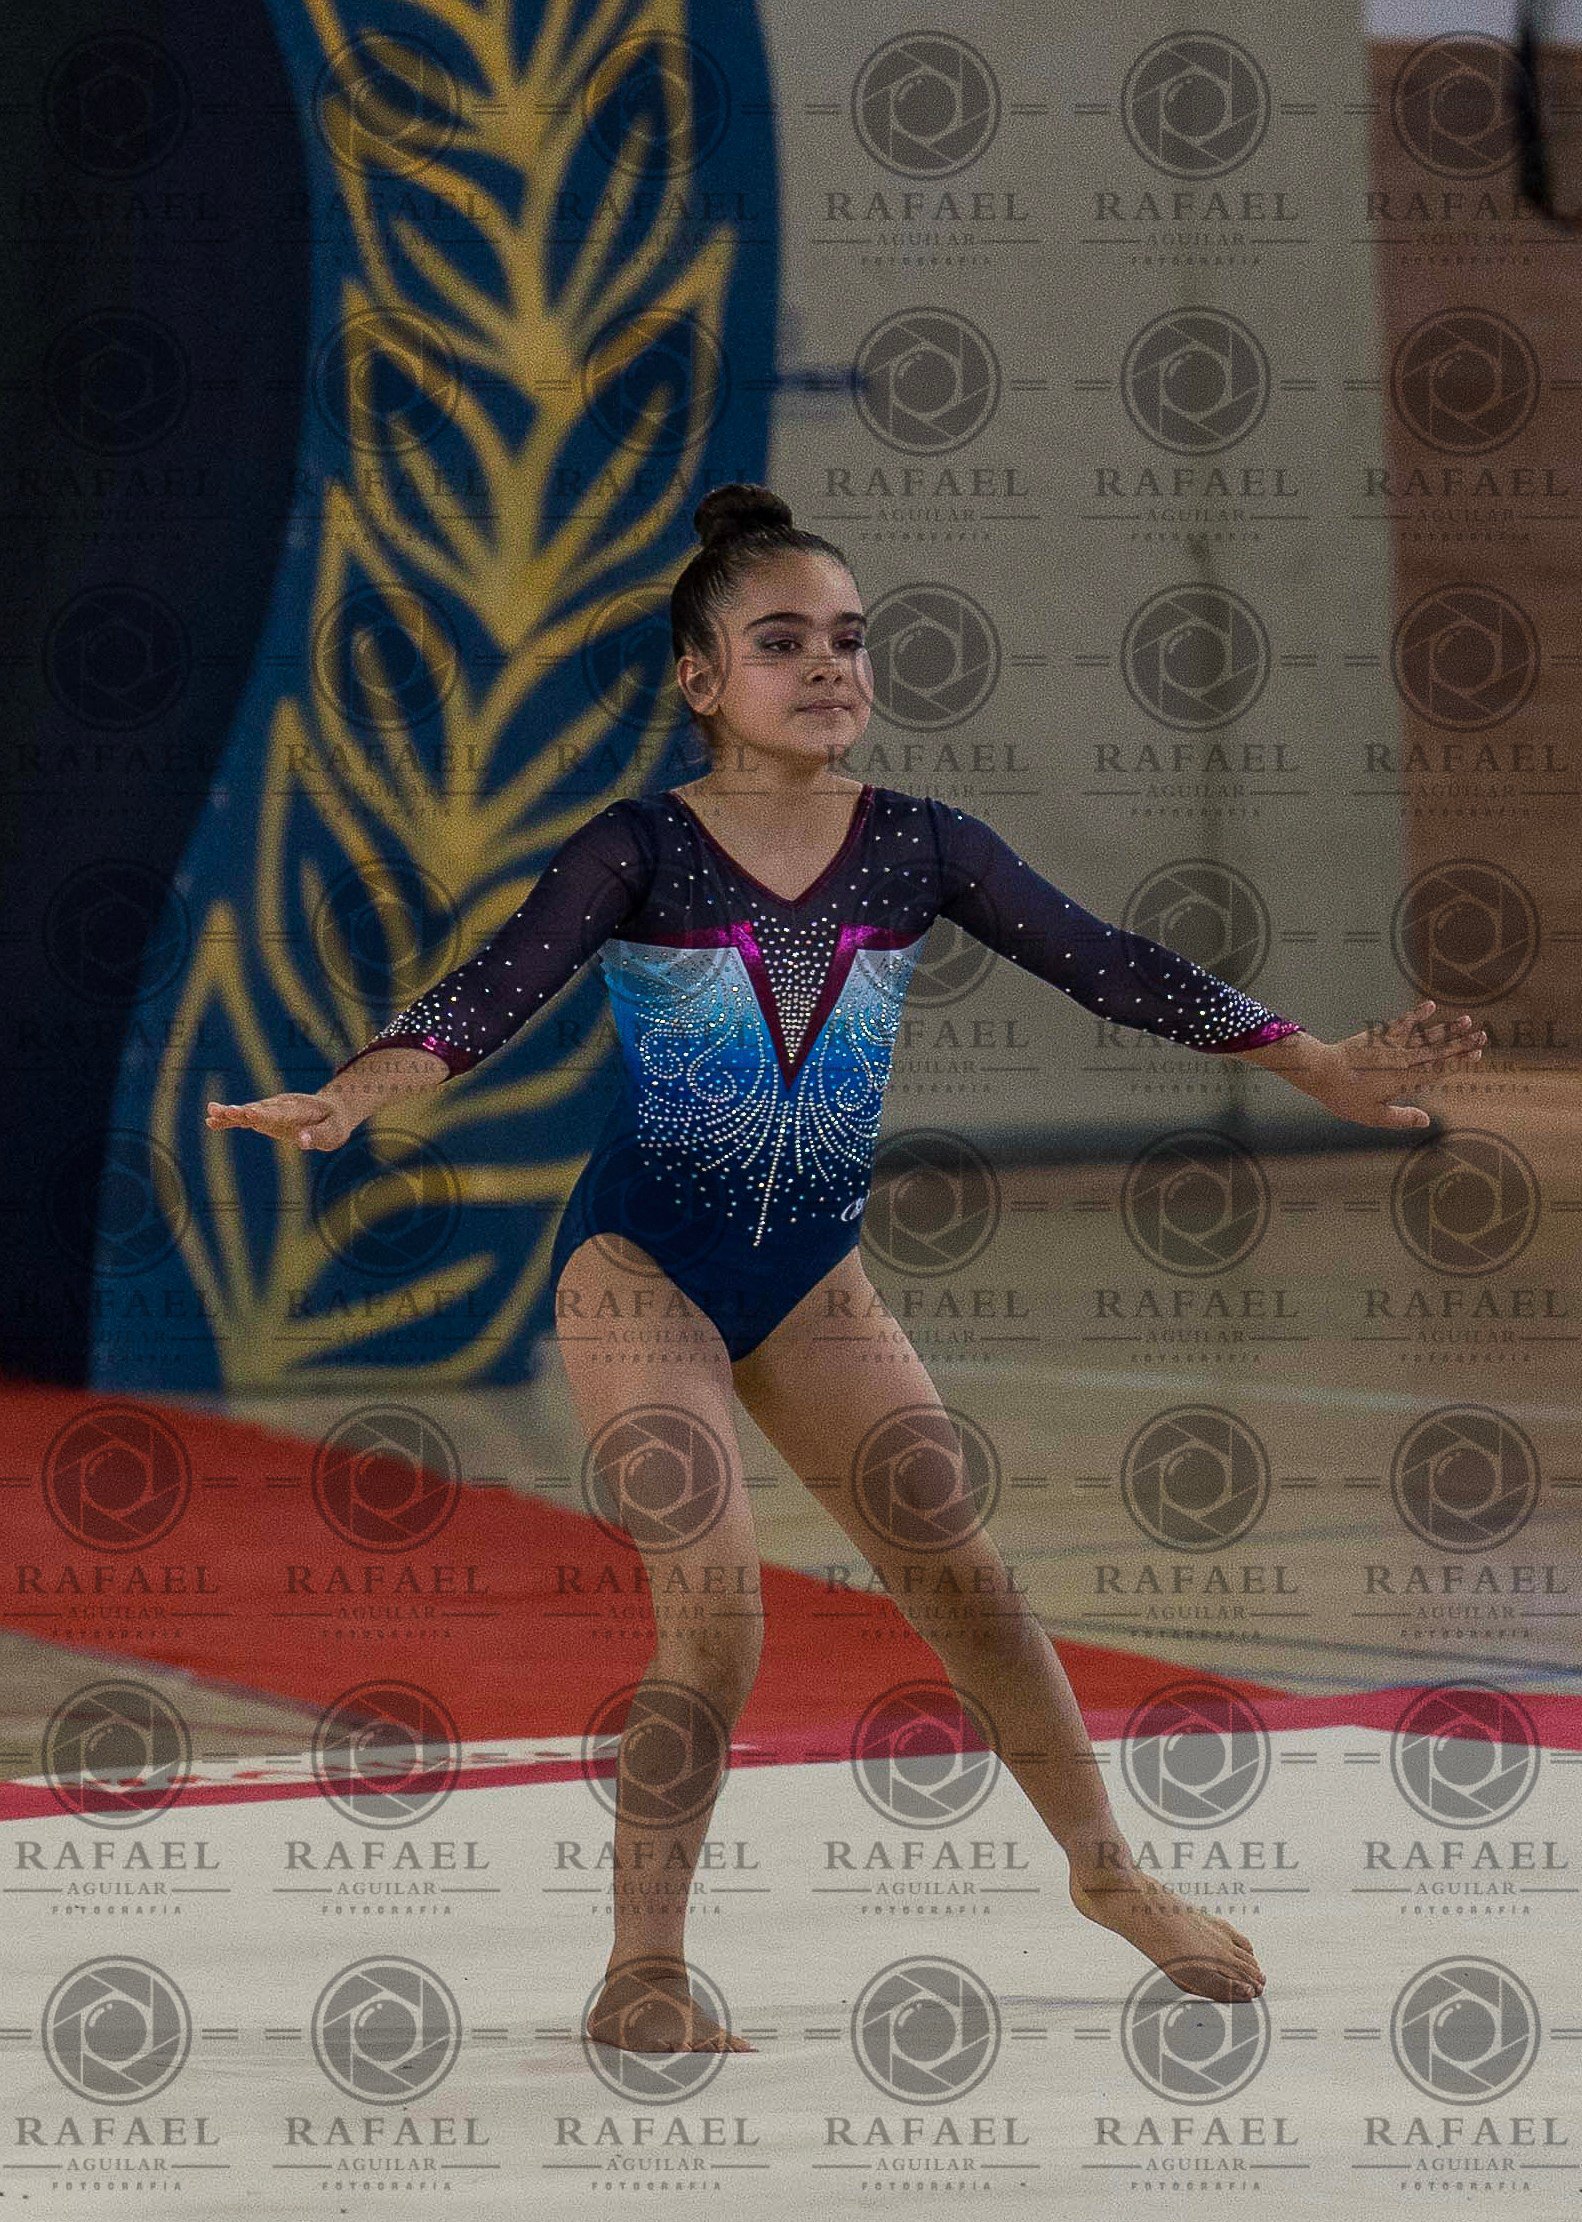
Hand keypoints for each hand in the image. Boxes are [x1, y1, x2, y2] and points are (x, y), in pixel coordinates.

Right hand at [205, 1091, 358, 1150]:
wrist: (331, 1110)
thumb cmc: (334, 1123)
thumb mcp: (334, 1132)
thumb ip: (319, 1136)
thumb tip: (302, 1141)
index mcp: (301, 1109)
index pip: (282, 1112)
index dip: (266, 1114)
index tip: (250, 1114)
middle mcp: (282, 1106)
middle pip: (261, 1109)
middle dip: (244, 1111)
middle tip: (225, 1111)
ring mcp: (272, 1110)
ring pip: (249, 1111)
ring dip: (231, 1113)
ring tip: (210, 1113)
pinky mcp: (265, 1117)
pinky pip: (245, 1119)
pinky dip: (230, 1121)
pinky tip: (211, 1122)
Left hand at [1307, 999, 1485, 1128]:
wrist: (1320, 1071)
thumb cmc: (1345, 1097)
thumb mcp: (1373, 1116)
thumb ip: (1402, 1117)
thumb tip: (1428, 1120)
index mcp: (1404, 1081)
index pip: (1439, 1070)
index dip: (1459, 1062)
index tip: (1477, 1055)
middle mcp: (1402, 1060)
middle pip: (1438, 1051)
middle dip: (1462, 1044)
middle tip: (1484, 1036)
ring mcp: (1391, 1046)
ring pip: (1425, 1035)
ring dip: (1447, 1028)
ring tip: (1467, 1020)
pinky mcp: (1379, 1035)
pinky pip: (1401, 1022)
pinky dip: (1416, 1014)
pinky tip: (1431, 1005)